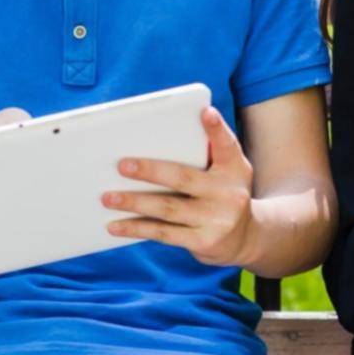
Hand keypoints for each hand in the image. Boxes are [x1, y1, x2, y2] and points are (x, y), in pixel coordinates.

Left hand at [102, 106, 256, 266]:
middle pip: (183, 178)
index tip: (205, 112)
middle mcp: (229, 194)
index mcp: (234, 169)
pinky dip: (137, 228)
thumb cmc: (222, 194)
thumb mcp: (227, 172)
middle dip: (150, 171)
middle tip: (121, 165)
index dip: (216, 129)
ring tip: (108, 197)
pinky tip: (115, 225)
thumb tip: (155, 137)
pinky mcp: (203, 242)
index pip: (226, 145)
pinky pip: (164, 233)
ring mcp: (217, 220)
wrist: (245, 238)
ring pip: (167, 208)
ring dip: (134, 202)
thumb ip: (205, 153)